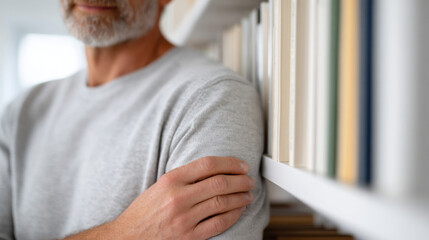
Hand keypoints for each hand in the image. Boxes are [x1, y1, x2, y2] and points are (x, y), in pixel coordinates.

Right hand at [112, 156, 253, 239]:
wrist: (128, 237)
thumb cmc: (144, 211)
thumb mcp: (160, 186)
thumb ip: (184, 177)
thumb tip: (214, 170)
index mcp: (171, 180)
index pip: (208, 164)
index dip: (230, 163)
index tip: (241, 164)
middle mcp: (178, 198)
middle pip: (220, 183)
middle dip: (240, 180)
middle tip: (248, 180)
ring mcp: (184, 219)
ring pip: (222, 203)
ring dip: (240, 197)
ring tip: (247, 194)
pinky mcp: (189, 237)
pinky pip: (219, 224)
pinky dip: (233, 215)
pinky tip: (238, 210)